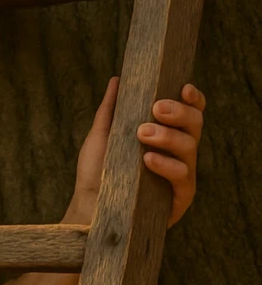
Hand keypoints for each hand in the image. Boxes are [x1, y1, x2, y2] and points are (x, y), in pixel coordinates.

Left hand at [70, 77, 203, 228]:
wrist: (89, 206)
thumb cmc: (98, 170)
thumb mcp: (103, 134)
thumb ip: (112, 108)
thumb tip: (118, 79)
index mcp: (166, 133)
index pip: (190, 112)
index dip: (193, 99)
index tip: (184, 88)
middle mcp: (179, 152)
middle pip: (195, 124)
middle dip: (179, 112)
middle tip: (156, 108)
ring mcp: (182, 174)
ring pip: (190, 148)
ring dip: (168, 136)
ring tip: (142, 133)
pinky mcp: (180, 198)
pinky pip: (183, 177)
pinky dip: (167, 164)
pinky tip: (149, 159)